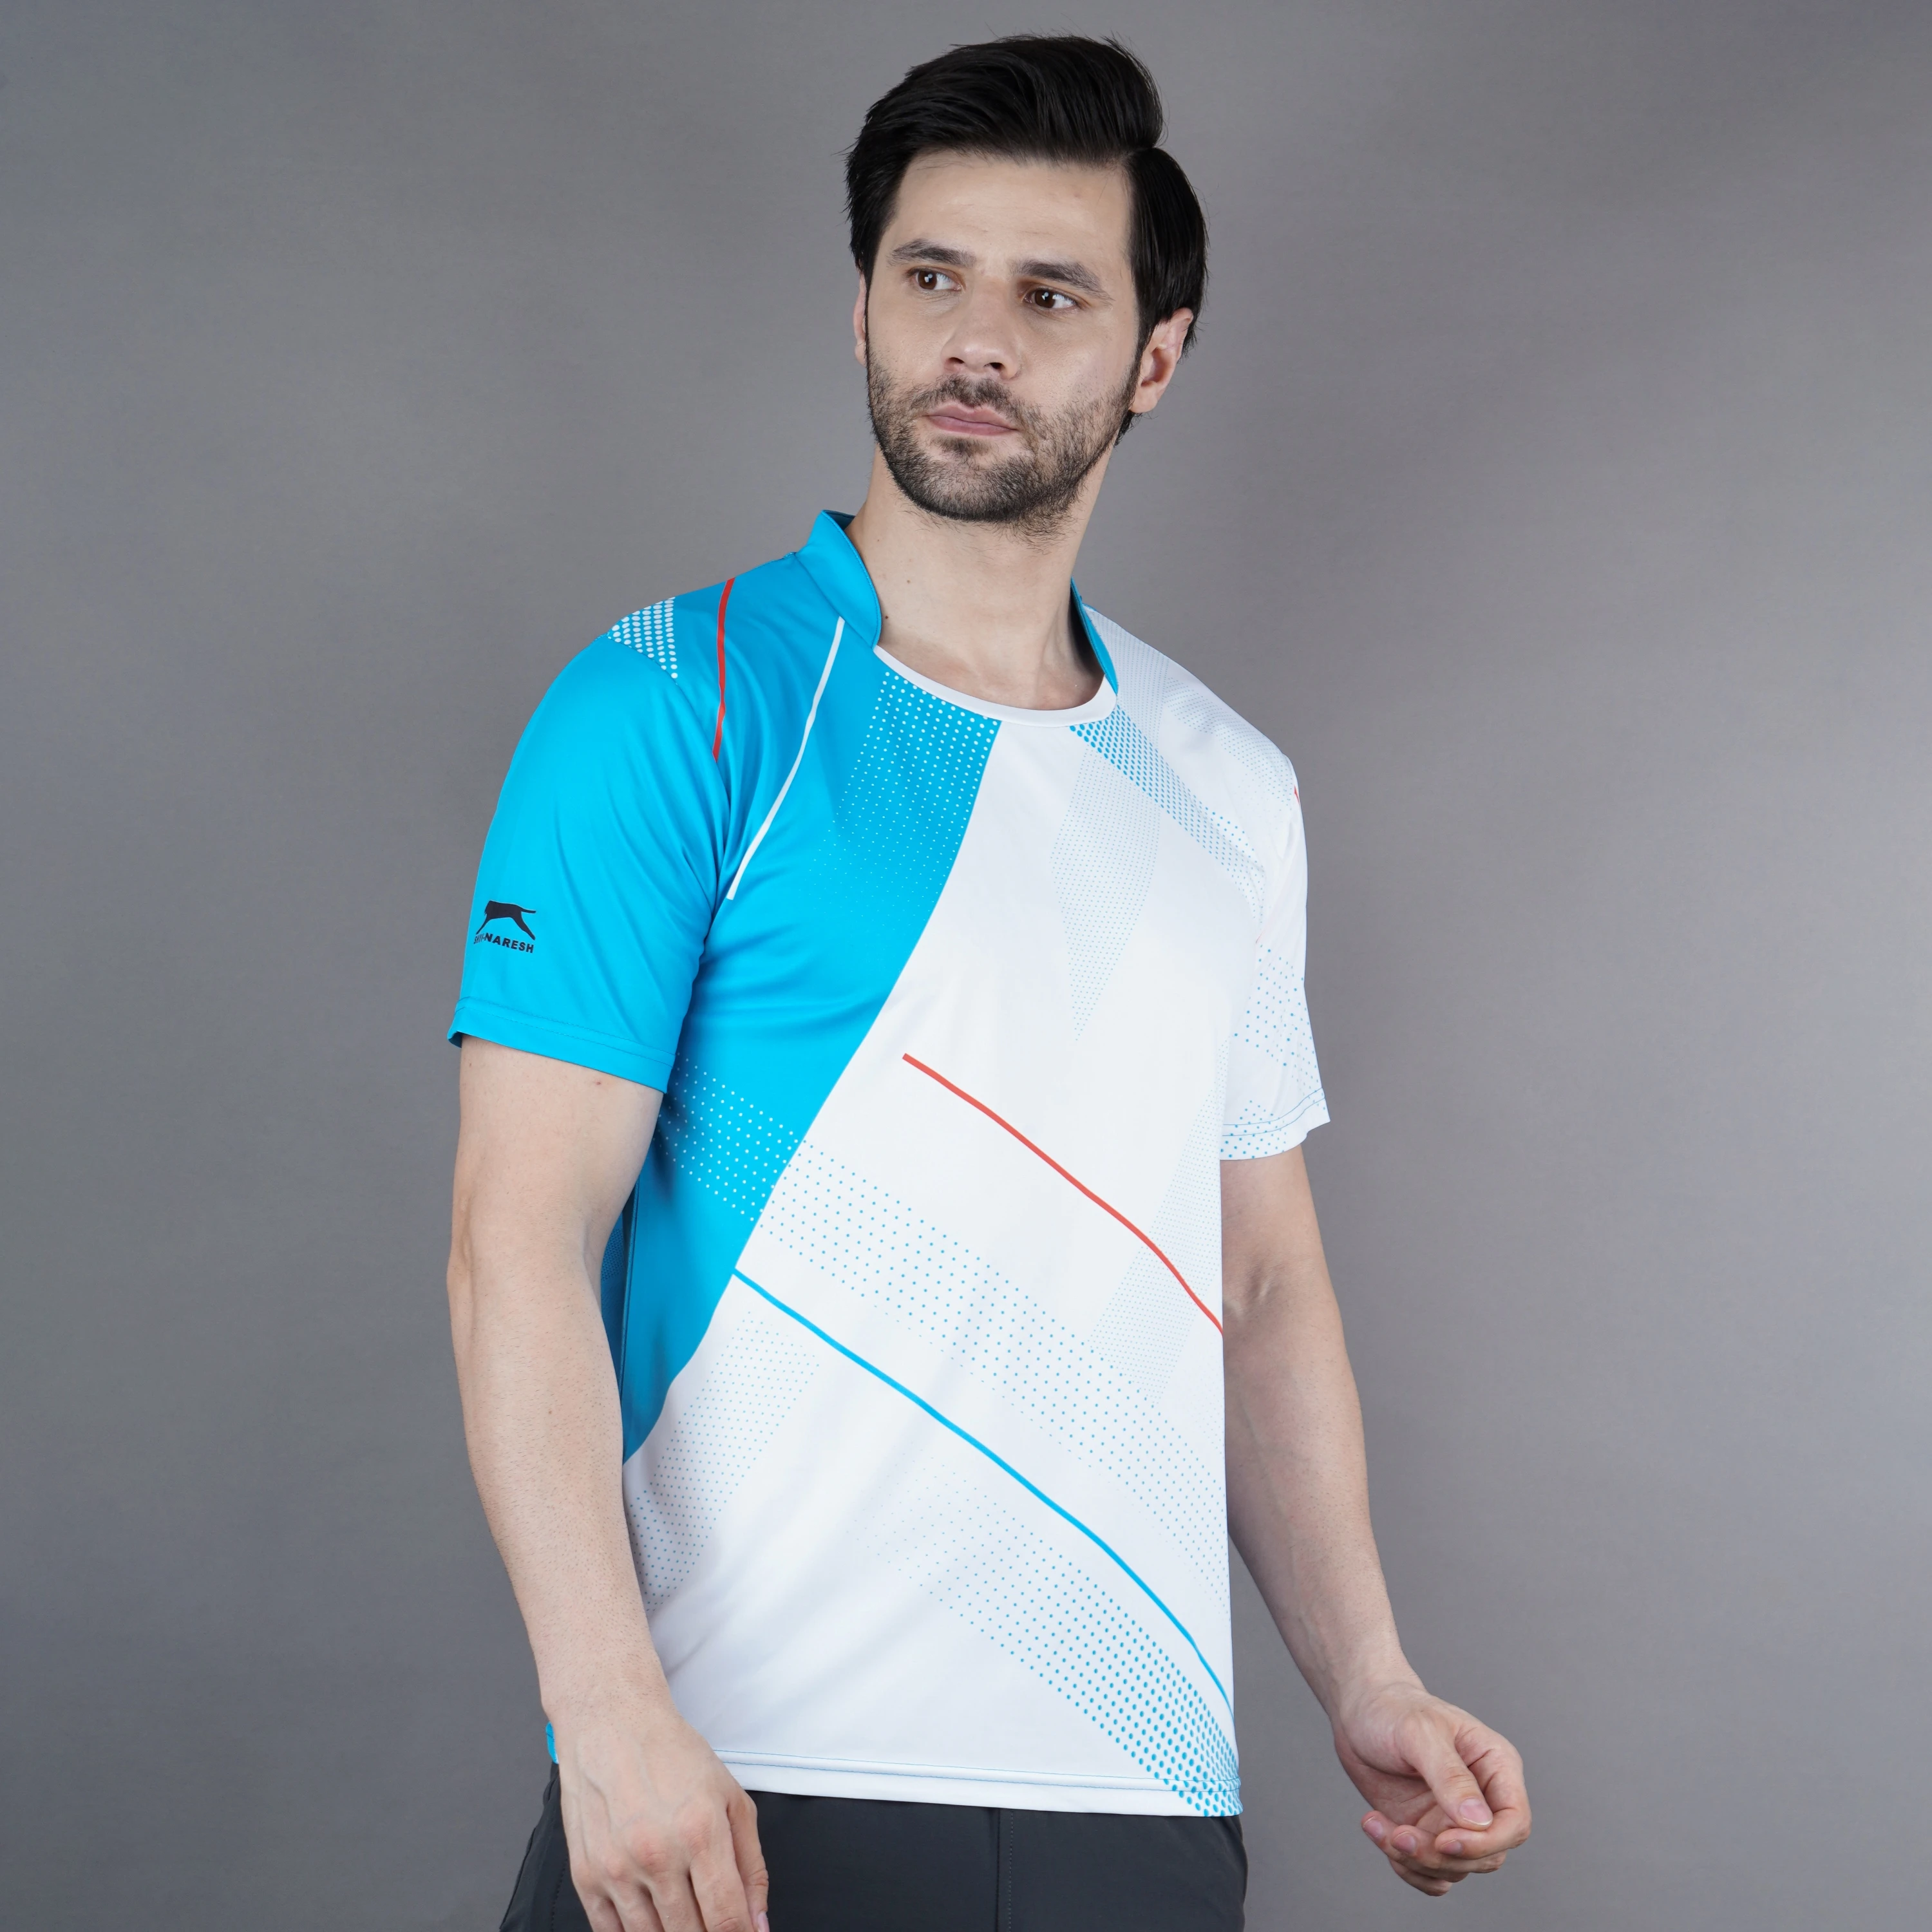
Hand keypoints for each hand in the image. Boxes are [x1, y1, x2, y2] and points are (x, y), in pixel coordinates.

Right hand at [552, 1688, 768, 1931]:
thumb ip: (751, 1864)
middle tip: (710, 1918)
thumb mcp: (731, 1797)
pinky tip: (650, 1919)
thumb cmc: (671, 1754)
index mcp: (700, 1833)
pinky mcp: (586, 1876)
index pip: (726, 1918)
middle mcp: (657, 1855)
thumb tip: (757, 1920)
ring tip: (682, 1914)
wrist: (612, 1724)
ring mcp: (617, 1869)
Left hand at [1332, 1680, 1529, 1896]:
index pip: (1515, 1823)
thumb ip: (1450, 1776)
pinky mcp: (1429, 1833)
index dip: (1486, 1843)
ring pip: (1456, 1869)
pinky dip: (1405, 1866)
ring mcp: (1455, 1820)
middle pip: (1486, 1856)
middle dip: (1440, 1856)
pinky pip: (1432, 1874)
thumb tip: (1481, 1823)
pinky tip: (1376, 1829)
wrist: (1359, 1710)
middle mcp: (1482, 1799)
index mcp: (1495, 1766)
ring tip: (1375, 1824)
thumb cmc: (1393, 1709)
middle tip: (1398, 1834)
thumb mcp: (1419, 1733)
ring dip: (1415, 1861)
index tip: (1443, 1842)